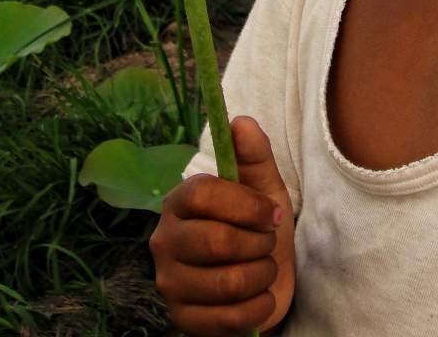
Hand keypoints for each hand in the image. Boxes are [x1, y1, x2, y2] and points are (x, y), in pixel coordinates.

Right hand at [151, 115, 296, 336]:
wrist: (262, 279)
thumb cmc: (257, 227)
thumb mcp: (264, 188)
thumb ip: (254, 155)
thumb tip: (240, 121)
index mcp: (179, 202)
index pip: (204, 193)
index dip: (247, 204)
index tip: (274, 213)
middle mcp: (164, 241)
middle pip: (217, 240)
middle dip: (259, 243)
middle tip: (267, 243)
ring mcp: (169, 283)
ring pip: (228, 282)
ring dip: (262, 276)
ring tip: (263, 269)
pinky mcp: (182, 319)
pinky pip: (231, 318)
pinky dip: (259, 308)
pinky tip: (258, 297)